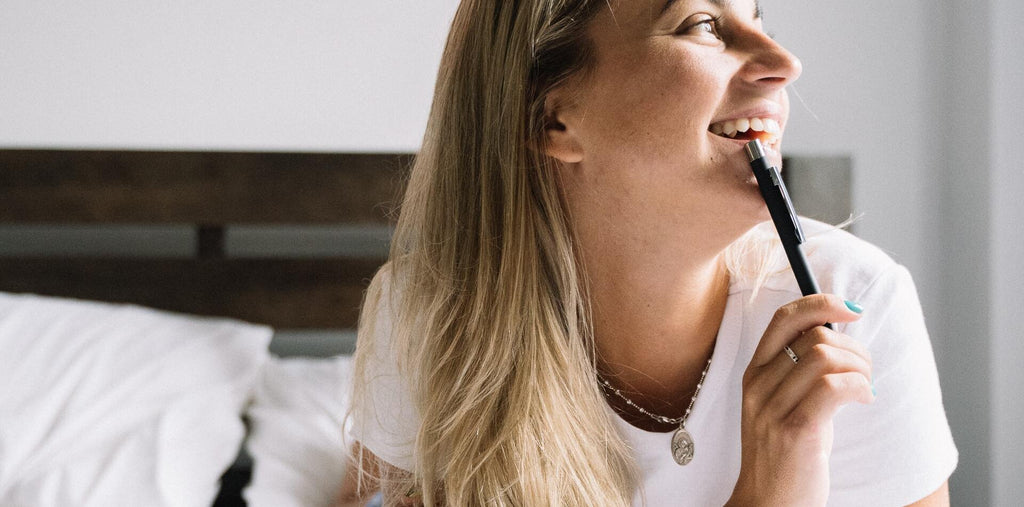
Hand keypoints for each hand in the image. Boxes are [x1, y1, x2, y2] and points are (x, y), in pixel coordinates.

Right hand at [727, 295, 872, 506]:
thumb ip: (799, 372)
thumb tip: (838, 336)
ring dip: (860, 369)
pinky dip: (860, 387)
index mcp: (754, 373)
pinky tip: (865, 400)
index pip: (784, 318)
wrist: (768, 503)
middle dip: (854, 348)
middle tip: (866, 371)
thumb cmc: (784, 455)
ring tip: (866, 388)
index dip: (821, 303)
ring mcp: (773, 408)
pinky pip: (834, 387)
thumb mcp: (782, 405)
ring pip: (826, 357)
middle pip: (815, 336)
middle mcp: (758, 385)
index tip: (851, 309)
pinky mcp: (795, 430)